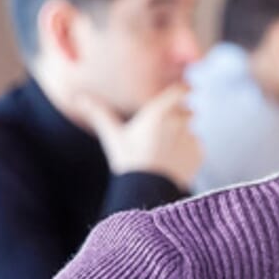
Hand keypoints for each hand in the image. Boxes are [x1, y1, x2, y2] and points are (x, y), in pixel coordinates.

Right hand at [77, 83, 201, 189]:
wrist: (147, 190)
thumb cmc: (128, 161)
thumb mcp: (113, 136)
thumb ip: (100, 114)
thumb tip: (79, 98)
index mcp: (159, 113)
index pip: (181, 90)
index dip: (184, 89)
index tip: (186, 88)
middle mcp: (178, 122)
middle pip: (186, 111)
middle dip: (180, 116)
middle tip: (165, 128)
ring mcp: (191, 137)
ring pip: (190, 131)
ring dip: (182, 136)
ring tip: (164, 151)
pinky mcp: (199, 153)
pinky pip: (196, 147)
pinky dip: (188, 151)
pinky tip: (172, 162)